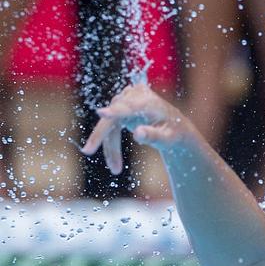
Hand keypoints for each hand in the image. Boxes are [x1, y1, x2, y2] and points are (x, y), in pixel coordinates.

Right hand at [81, 84, 196, 174]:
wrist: (175, 127)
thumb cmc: (173, 133)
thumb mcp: (168, 138)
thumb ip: (154, 136)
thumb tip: (137, 133)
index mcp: (149, 102)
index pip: (129, 107)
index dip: (115, 112)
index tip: (102, 113)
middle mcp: (135, 96)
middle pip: (113, 117)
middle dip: (101, 137)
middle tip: (88, 151)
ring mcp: (125, 99)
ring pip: (109, 124)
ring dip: (110, 147)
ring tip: (116, 169)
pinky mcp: (120, 106)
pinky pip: (110, 126)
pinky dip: (110, 144)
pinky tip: (114, 162)